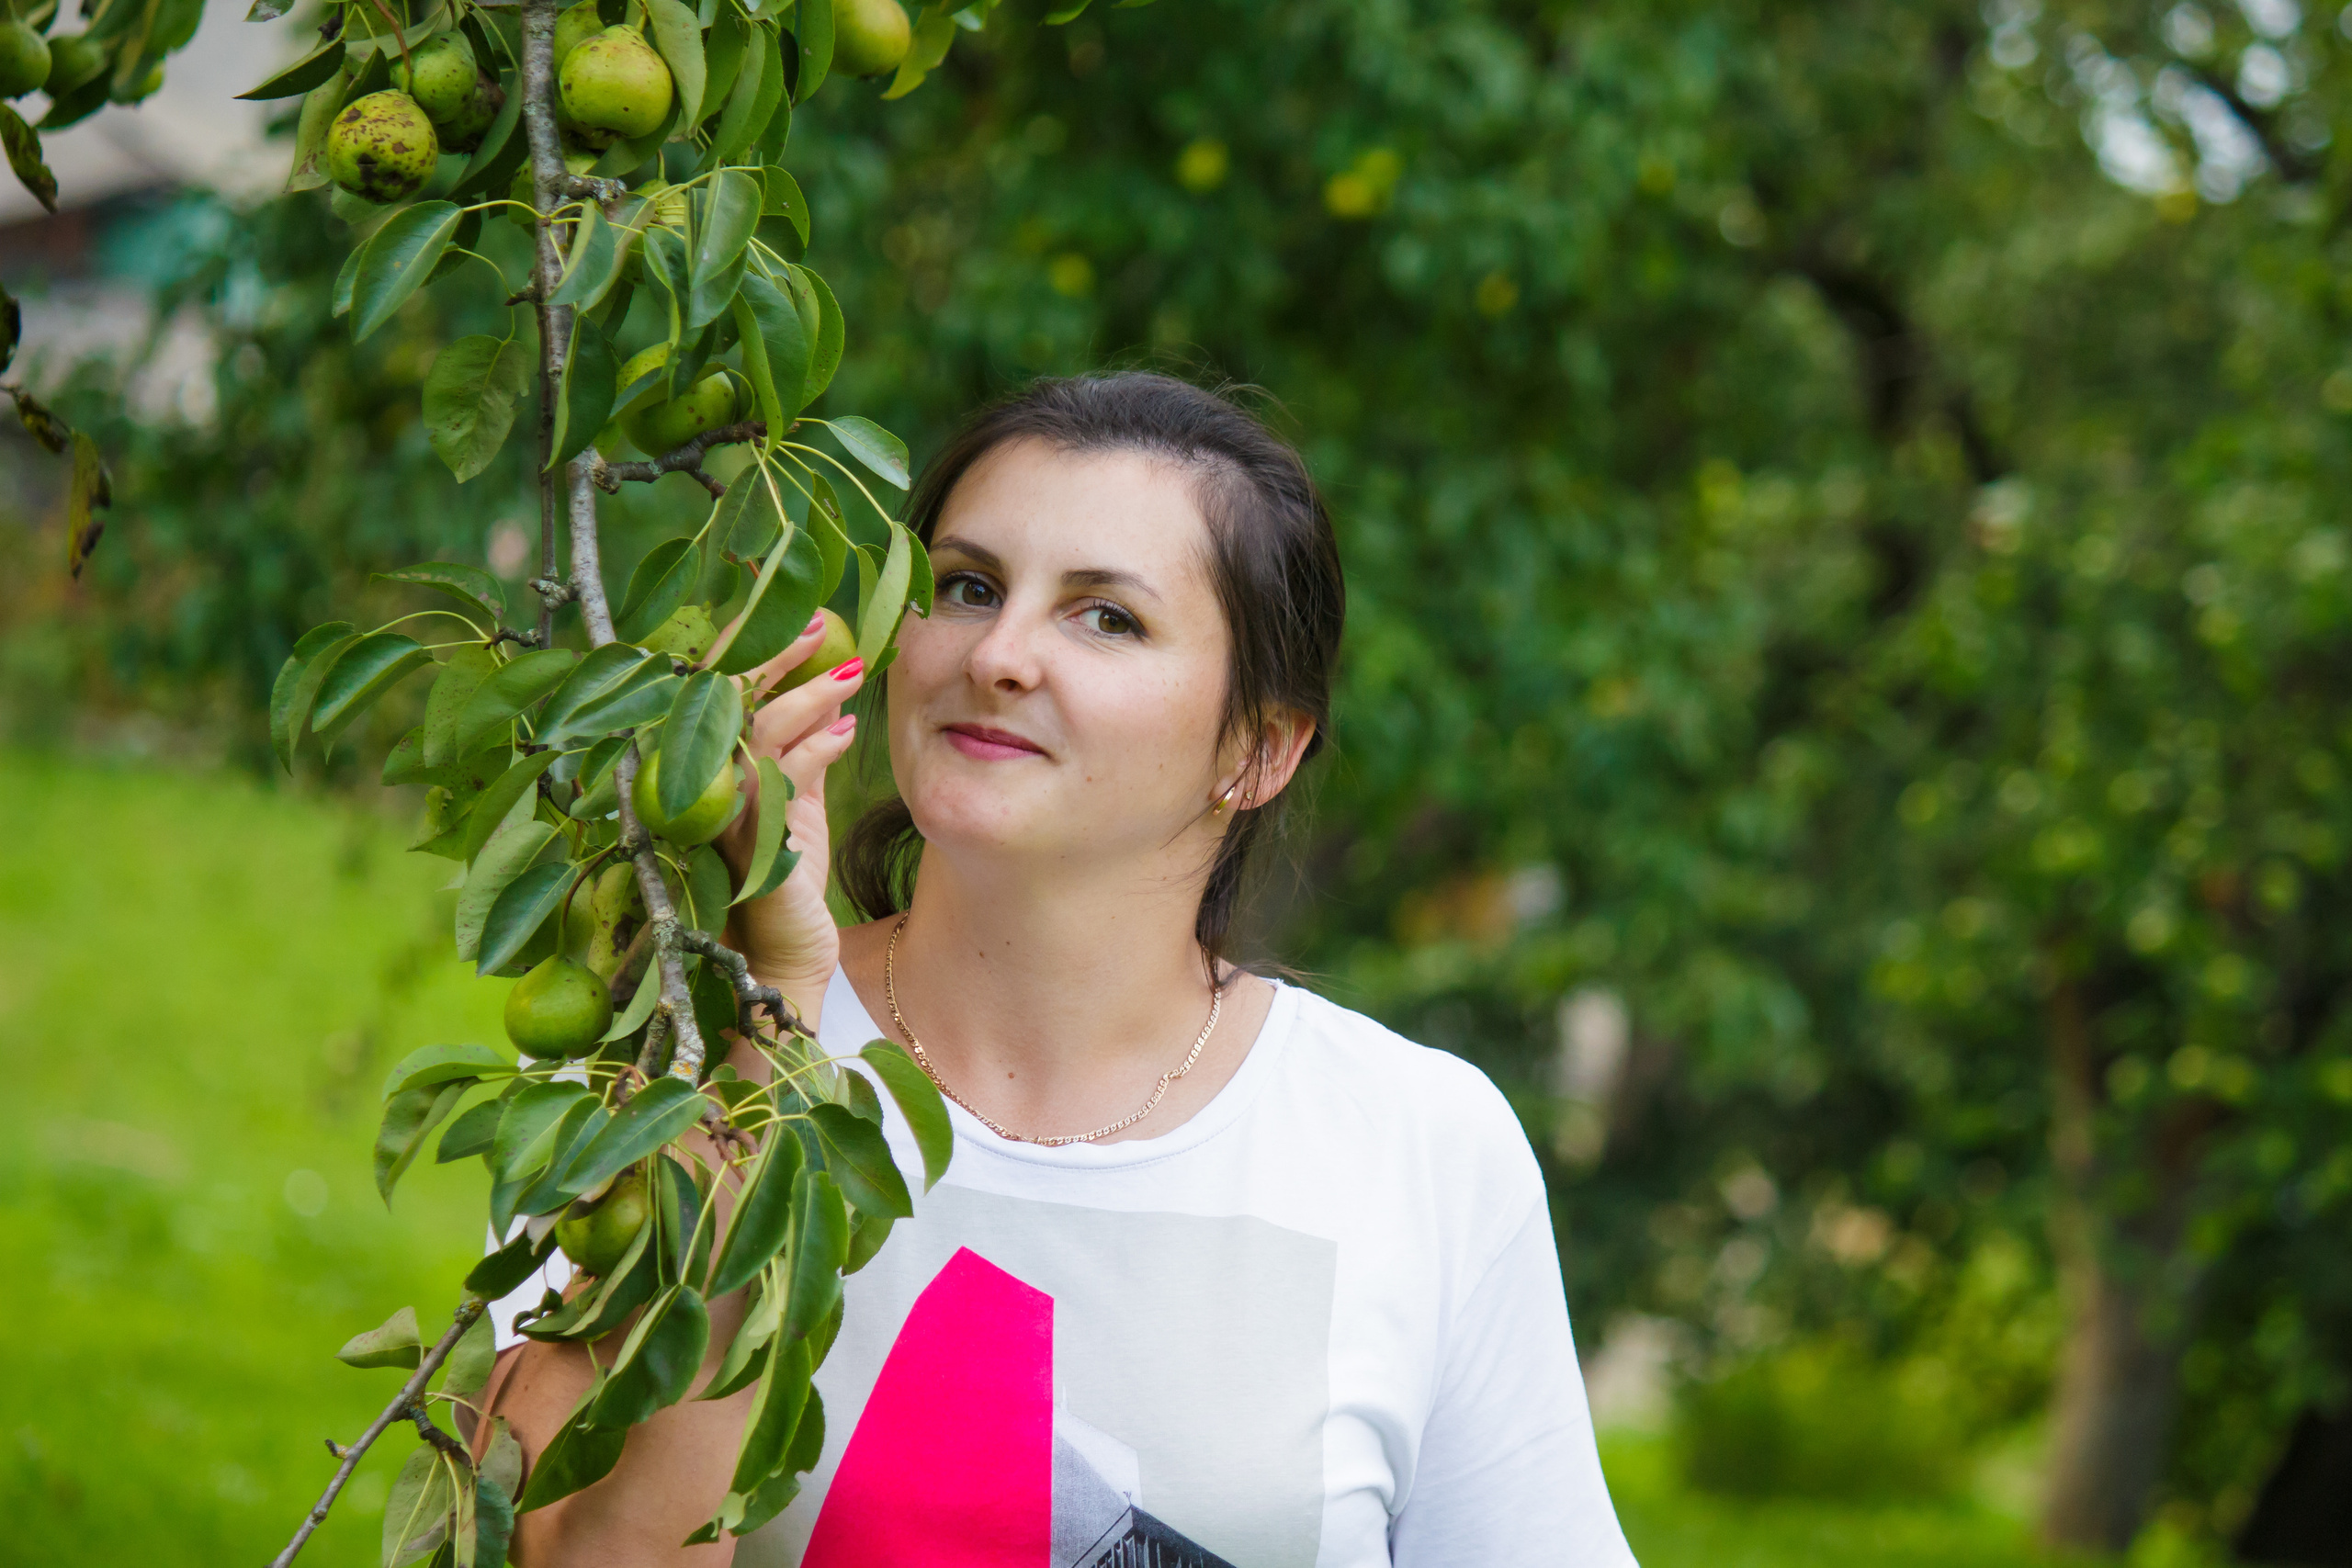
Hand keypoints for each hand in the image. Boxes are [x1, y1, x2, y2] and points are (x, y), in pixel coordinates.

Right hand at [713, 614, 866, 1020]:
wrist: (780, 959)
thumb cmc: (782, 875)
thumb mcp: (794, 799)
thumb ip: (802, 745)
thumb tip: (830, 685)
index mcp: (708, 767)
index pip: (718, 690)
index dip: (752, 646)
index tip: (801, 611)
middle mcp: (701, 785)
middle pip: (725, 699)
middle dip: (773, 654)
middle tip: (820, 622)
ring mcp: (721, 814)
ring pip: (754, 733)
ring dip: (807, 695)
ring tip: (852, 671)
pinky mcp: (750, 845)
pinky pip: (780, 782)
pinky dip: (816, 751)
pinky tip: (850, 731)